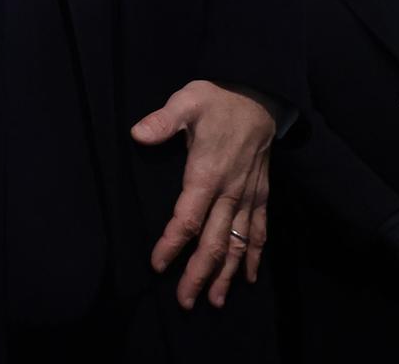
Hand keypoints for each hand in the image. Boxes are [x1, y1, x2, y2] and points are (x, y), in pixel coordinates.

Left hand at [131, 80, 275, 309]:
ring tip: (216, 301)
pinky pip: (259, 230)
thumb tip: (138, 134)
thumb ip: (163, 120)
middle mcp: (229, 192)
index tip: (158, 265)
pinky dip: (254, 255)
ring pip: (238, 243)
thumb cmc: (216, 100)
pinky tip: (248, 276)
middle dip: (199, 274)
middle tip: (185, 301)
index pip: (187, 218)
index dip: (172, 244)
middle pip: (214, 242)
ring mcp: (247, 196)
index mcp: (207, 174)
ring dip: (227, 274)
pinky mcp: (260, 194)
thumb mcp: (186, 101)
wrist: (258, 96)